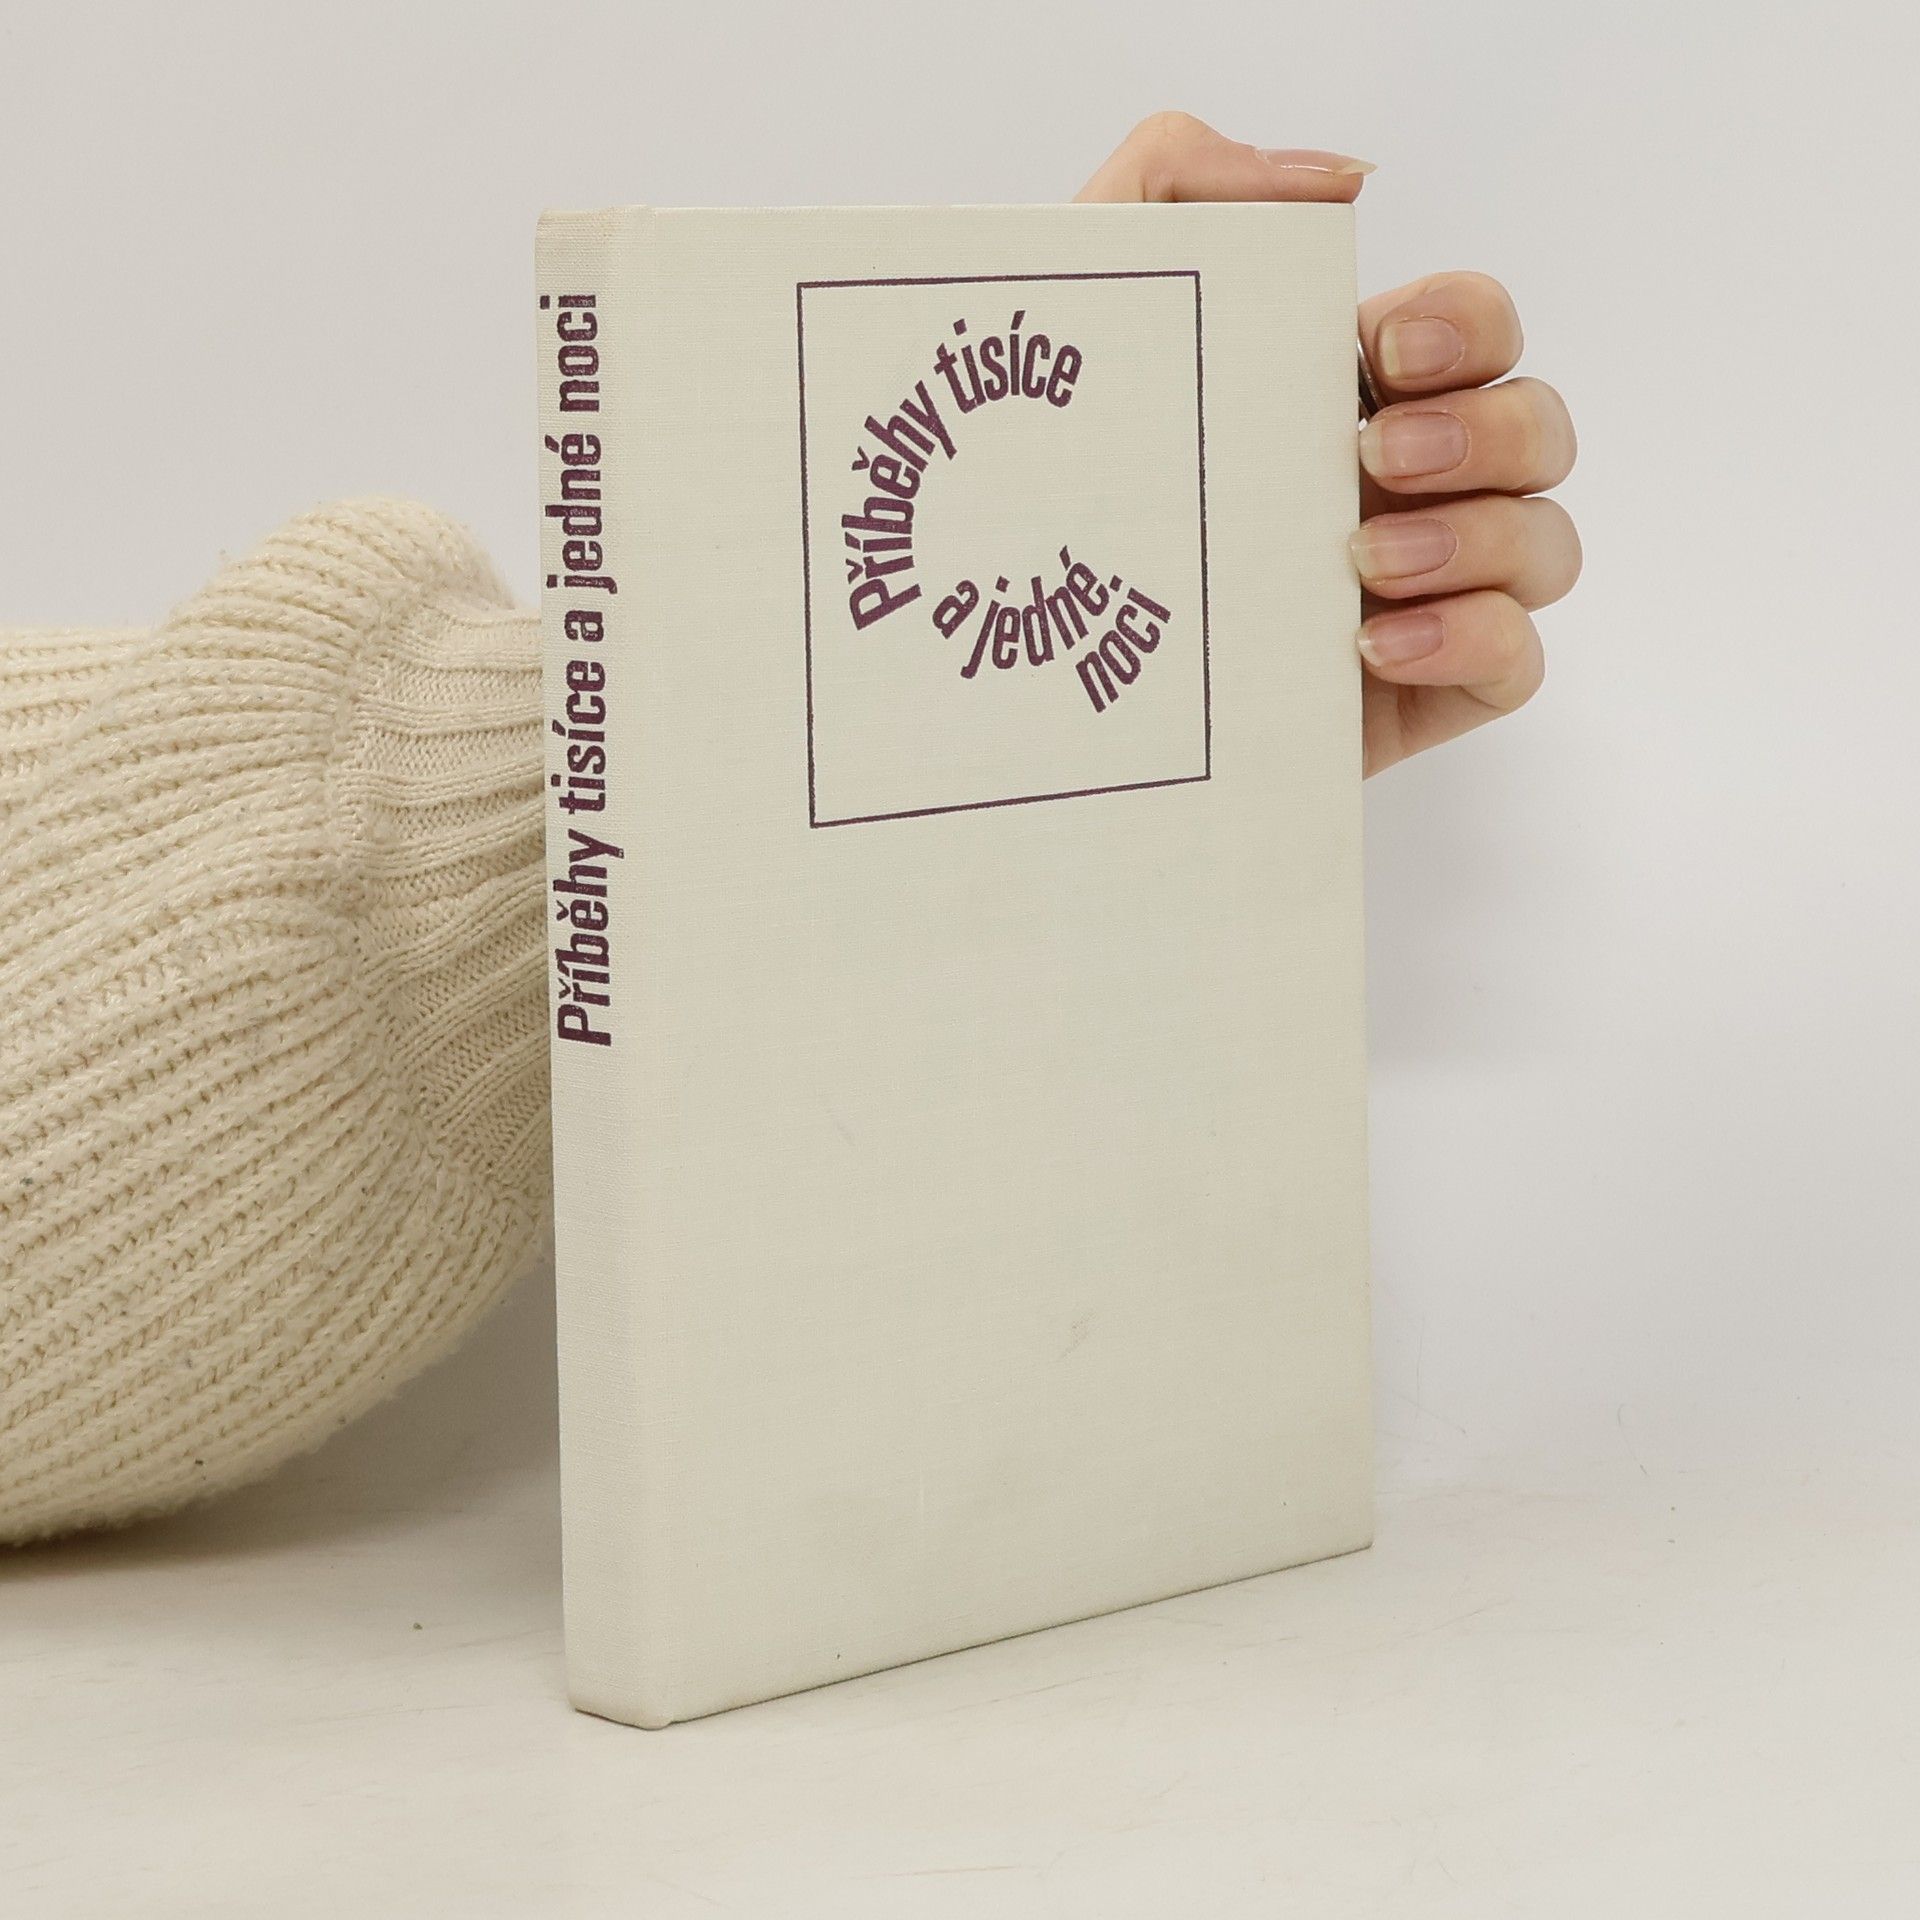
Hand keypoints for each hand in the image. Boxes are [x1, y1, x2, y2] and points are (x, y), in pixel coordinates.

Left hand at [1077, 113, 1579, 774]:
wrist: (1031, 675)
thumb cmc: (1060, 489)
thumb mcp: (1088, 310)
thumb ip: (1181, 181)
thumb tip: (1339, 183)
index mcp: (1350, 396)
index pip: (1478, 328)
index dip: (1466, 324)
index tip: (1380, 352)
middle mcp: (1405, 488)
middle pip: (1538, 428)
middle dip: (1484, 431)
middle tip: (1371, 459)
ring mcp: (1422, 593)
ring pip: (1546, 545)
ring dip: (1482, 539)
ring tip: (1361, 566)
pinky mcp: (1417, 692)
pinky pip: (1518, 659)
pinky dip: (1473, 639)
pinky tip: (1373, 646)